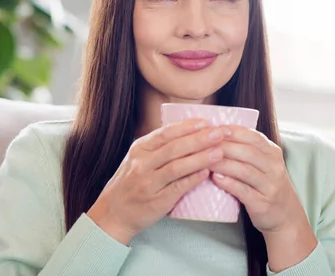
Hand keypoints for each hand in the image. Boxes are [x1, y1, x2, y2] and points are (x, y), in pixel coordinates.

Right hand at [87, 119, 224, 244]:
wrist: (113, 213)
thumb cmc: (132, 182)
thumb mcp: (139, 158)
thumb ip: (160, 146)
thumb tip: (191, 131)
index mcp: (140, 149)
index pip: (166, 133)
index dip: (187, 127)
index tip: (207, 121)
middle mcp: (142, 164)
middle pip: (174, 148)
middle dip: (200, 139)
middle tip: (220, 133)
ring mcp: (148, 183)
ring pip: (177, 167)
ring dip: (200, 158)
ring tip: (220, 152)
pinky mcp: (156, 201)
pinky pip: (177, 188)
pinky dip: (193, 179)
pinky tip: (207, 173)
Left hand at [209, 126, 307, 234]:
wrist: (286, 217)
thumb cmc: (267, 186)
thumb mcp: (264, 163)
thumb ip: (247, 150)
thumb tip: (218, 134)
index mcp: (273, 153)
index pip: (254, 137)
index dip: (234, 131)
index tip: (215, 128)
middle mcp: (274, 168)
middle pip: (247, 152)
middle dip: (224, 146)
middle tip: (204, 144)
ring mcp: (270, 186)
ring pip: (245, 171)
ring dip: (223, 164)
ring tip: (205, 160)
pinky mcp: (262, 204)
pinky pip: (244, 191)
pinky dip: (229, 183)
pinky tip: (215, 178)